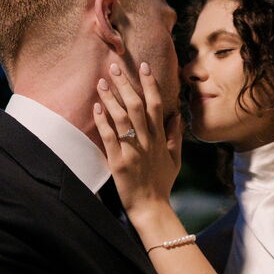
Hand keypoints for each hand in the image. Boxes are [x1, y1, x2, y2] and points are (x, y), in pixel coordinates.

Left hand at [93, 62, 181, 222]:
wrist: (151, 207)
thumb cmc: (162, 183)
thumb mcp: (175, 159)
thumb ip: (175, 136)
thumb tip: (177, 115)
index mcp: (160, 138)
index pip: (156, 104)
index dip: (150, 84)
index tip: (143, 66)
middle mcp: (147, 141)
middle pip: (136, 106)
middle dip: (126, 84)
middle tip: (115, 67)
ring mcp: (132, 150)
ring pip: (121, 118)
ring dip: (111, 98)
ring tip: (102, 82)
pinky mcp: (118, 161)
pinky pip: (109, 137)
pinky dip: (102, 121)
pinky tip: (96, 107)